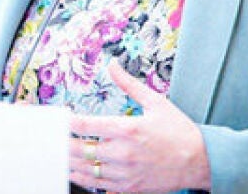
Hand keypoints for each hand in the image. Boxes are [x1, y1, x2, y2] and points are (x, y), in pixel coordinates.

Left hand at [68, 61, 210, 192]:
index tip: (55, 117)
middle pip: (78, 149)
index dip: (64, 121)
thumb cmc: (179, 132)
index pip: (84, 124)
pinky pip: (97, 185)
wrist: (201, 161)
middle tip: (47, 137)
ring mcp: (124, 173)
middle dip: (60, 143)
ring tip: (55, 154)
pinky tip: (75, 171)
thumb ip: (129, 84)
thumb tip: (113, 65)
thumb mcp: (155, 102)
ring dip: (67, 162)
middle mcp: (122, 153)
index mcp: (126, 129)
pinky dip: (83, 178)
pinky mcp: (128, 187)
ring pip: (84, 170)